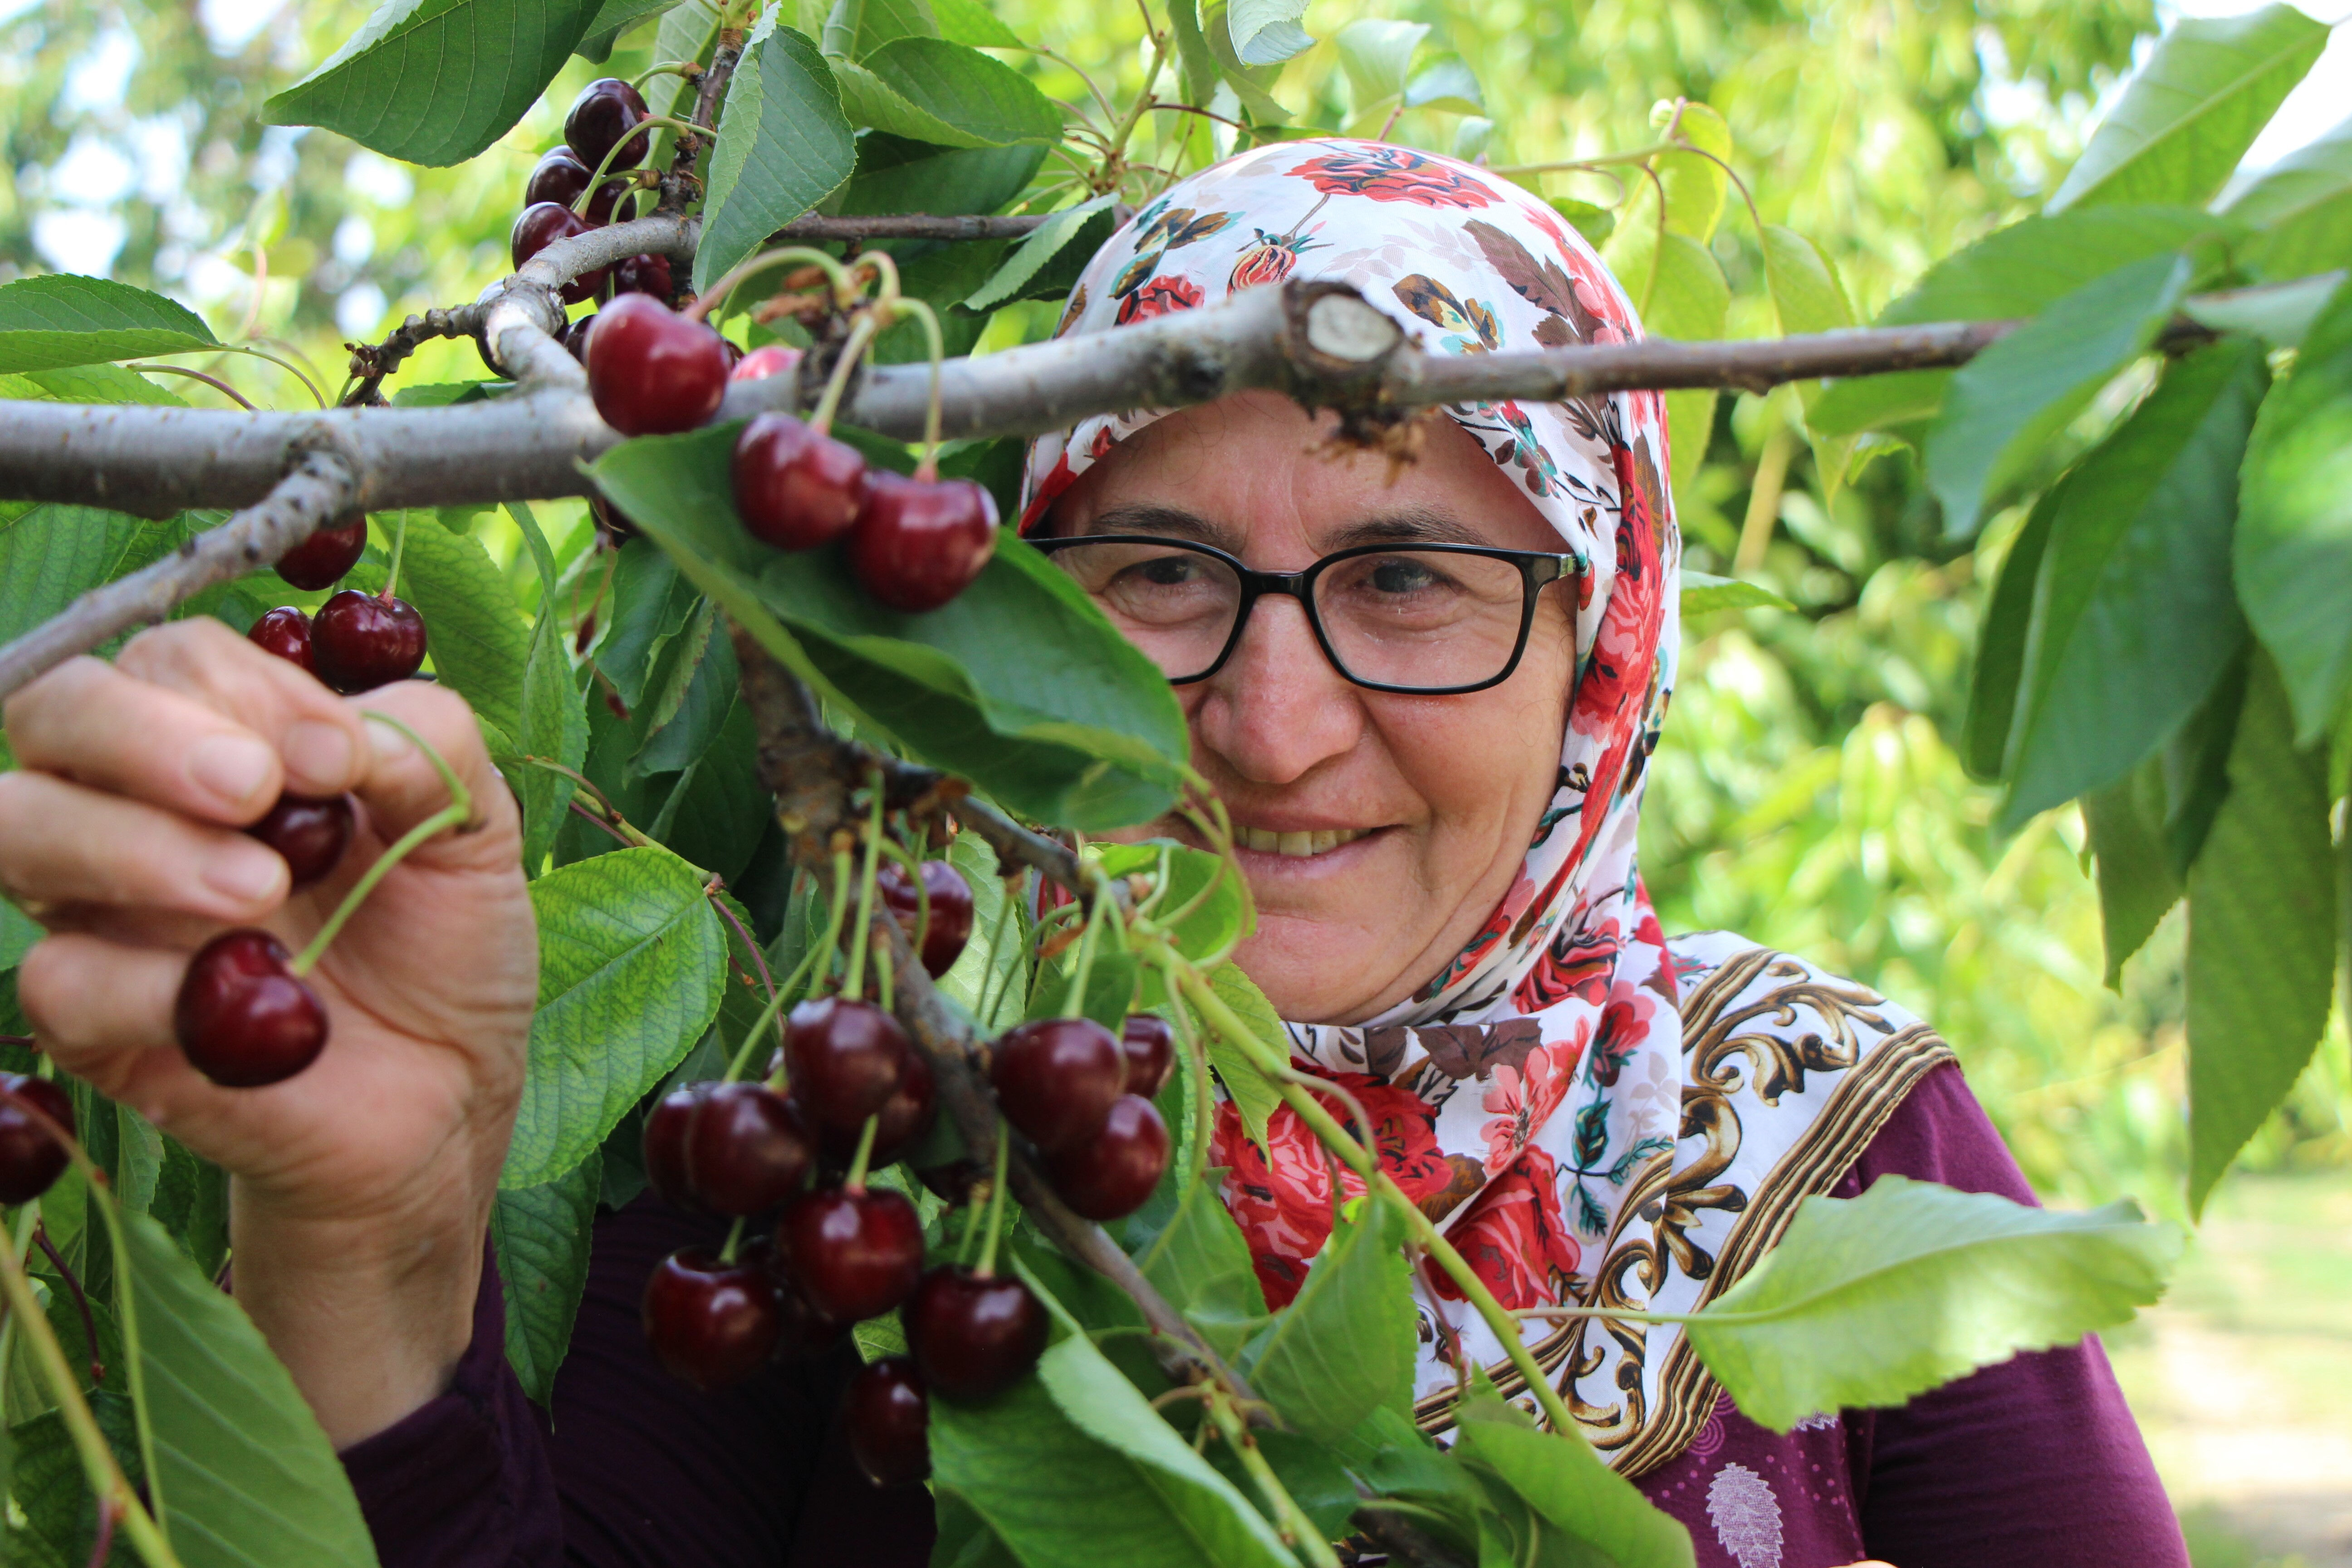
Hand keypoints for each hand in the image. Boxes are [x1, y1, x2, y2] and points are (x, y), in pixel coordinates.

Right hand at [0, 619, 536, 1445]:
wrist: (447, 1093)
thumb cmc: (447, 944)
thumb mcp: (474, 828)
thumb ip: (429, 745)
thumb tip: (350, 732)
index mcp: (224, 738)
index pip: (172, 659)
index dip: (247, 689)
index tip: (339, 756)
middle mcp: (135, 804)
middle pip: (57, 710)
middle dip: (147, 735)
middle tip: (256, 791)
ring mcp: (101, 909)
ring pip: (18, 824)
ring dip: (132, 842)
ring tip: (259, 890)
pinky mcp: (94, 1020)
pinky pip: (54, 976)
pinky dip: (140, 978)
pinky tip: (229, 989)